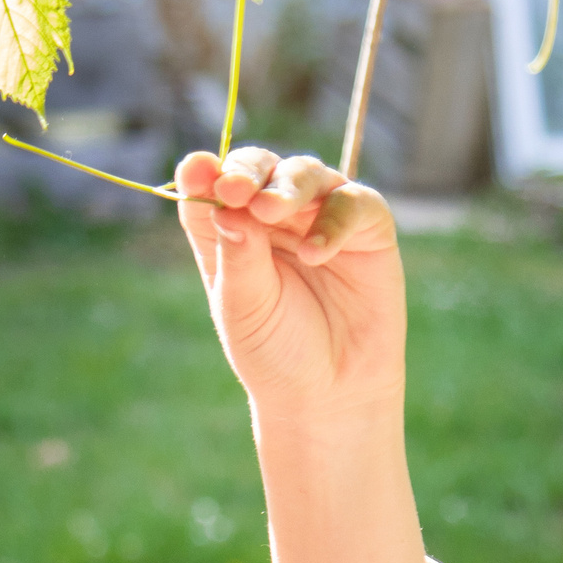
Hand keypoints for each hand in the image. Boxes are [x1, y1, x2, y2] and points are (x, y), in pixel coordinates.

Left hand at [174, 146, 404, 428]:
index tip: (195, 170)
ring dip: (286, 187)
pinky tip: (315, 253)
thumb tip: (225, 208)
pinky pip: (353, 203)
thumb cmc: (276, 350)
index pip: (210, 186)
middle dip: (246, 173)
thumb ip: (238, 256)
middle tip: (234, 189)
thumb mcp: (245, 307)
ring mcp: (321, 216)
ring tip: (269, 212)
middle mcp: (274, 216)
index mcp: (230, 230)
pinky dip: (333, 220)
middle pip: (258, 169)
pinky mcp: (367, 229)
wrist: (330, 393)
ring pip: (305, 174)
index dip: (203, 173)